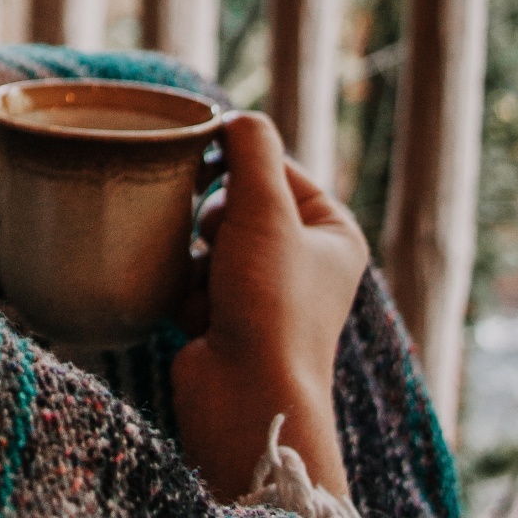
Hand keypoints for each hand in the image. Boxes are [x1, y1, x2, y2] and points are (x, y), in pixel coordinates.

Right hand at [170, 112, 367, 504]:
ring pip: (209, 243)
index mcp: (334, 233)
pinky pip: (192, 282)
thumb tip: (233, 119)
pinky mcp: (228, 324)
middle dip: (213, 219)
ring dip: (195, 257)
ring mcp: (266, 297)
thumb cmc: (269, 305)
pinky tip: (192, 312)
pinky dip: (184, 291)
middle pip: (238, 204)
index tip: (204, 166)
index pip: (276, 168)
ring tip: (204, 282)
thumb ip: (252, 150)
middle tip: (214, 238)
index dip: (238, 166)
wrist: (247, 398)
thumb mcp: (265, 210)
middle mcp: (305, 264)